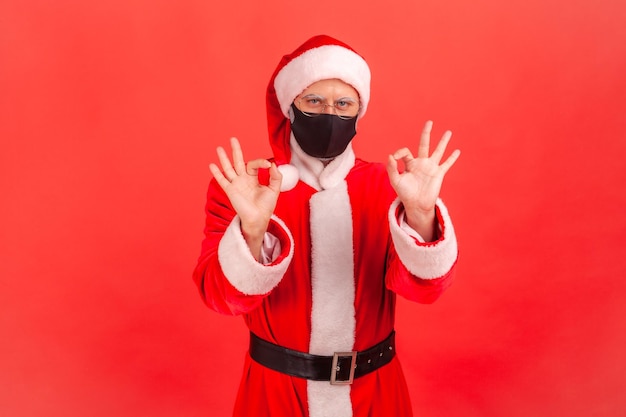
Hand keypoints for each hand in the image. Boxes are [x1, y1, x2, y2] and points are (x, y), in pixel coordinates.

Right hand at [209, 137, 281, 259]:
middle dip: (236, 151)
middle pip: (238, 162)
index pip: (254, 164)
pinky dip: (216, 173)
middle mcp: (243, 180)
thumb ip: (276, 176)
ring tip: (219, 148)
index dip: (260, 162)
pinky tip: (212, 165)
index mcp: (253, 179)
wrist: (259, 218)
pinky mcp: (230, 191)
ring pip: (228, 169)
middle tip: (233, 139)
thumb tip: (273, 164)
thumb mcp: (275, 189)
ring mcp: (236, 184)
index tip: (268, 165)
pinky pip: (222, 180)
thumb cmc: (266, 206)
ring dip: (224, 159)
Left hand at [386, 121, 459, 240]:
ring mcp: (431, 167)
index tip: (395, 157)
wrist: (416, 205)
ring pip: (438, 151)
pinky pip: (447, 164)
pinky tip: (457, 151)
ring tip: (448, 132)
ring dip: (443, 142)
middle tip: (429, 122)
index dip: (399, 152)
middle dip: (426, 133)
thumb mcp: (395, 180)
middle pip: (424, 144)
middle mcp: (421, 163)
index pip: (405, 152)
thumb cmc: (404, 193)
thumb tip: (390, 155)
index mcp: (409, 163)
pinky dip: (452, 158)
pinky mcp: (438, 174)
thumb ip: (392, 168)